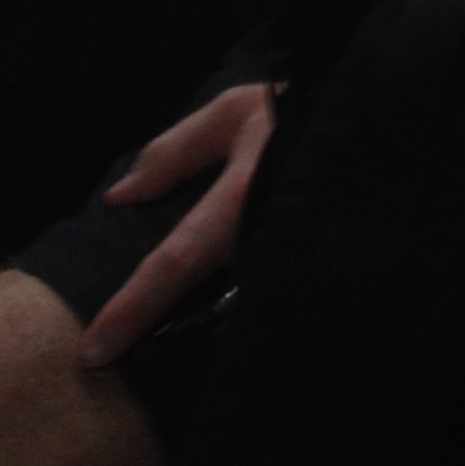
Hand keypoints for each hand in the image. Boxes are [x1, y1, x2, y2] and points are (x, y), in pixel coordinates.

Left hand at [78, 83, 275, 368]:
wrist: (372, 126)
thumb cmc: (297, 113)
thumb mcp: (235, 114)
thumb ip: (175, 152)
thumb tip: (119, 196)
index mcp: (241, 200)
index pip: (177, 260)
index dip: (133, 307)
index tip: (92, 352)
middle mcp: (264, 243)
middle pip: (197, 299)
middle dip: (151, 322)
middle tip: (106, 346)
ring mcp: (287, 267)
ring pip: (225, 305)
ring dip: (188, 315)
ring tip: (151, 322)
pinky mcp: (301, 276)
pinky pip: (255, 299)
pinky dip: (222, 306)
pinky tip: (209, 304)